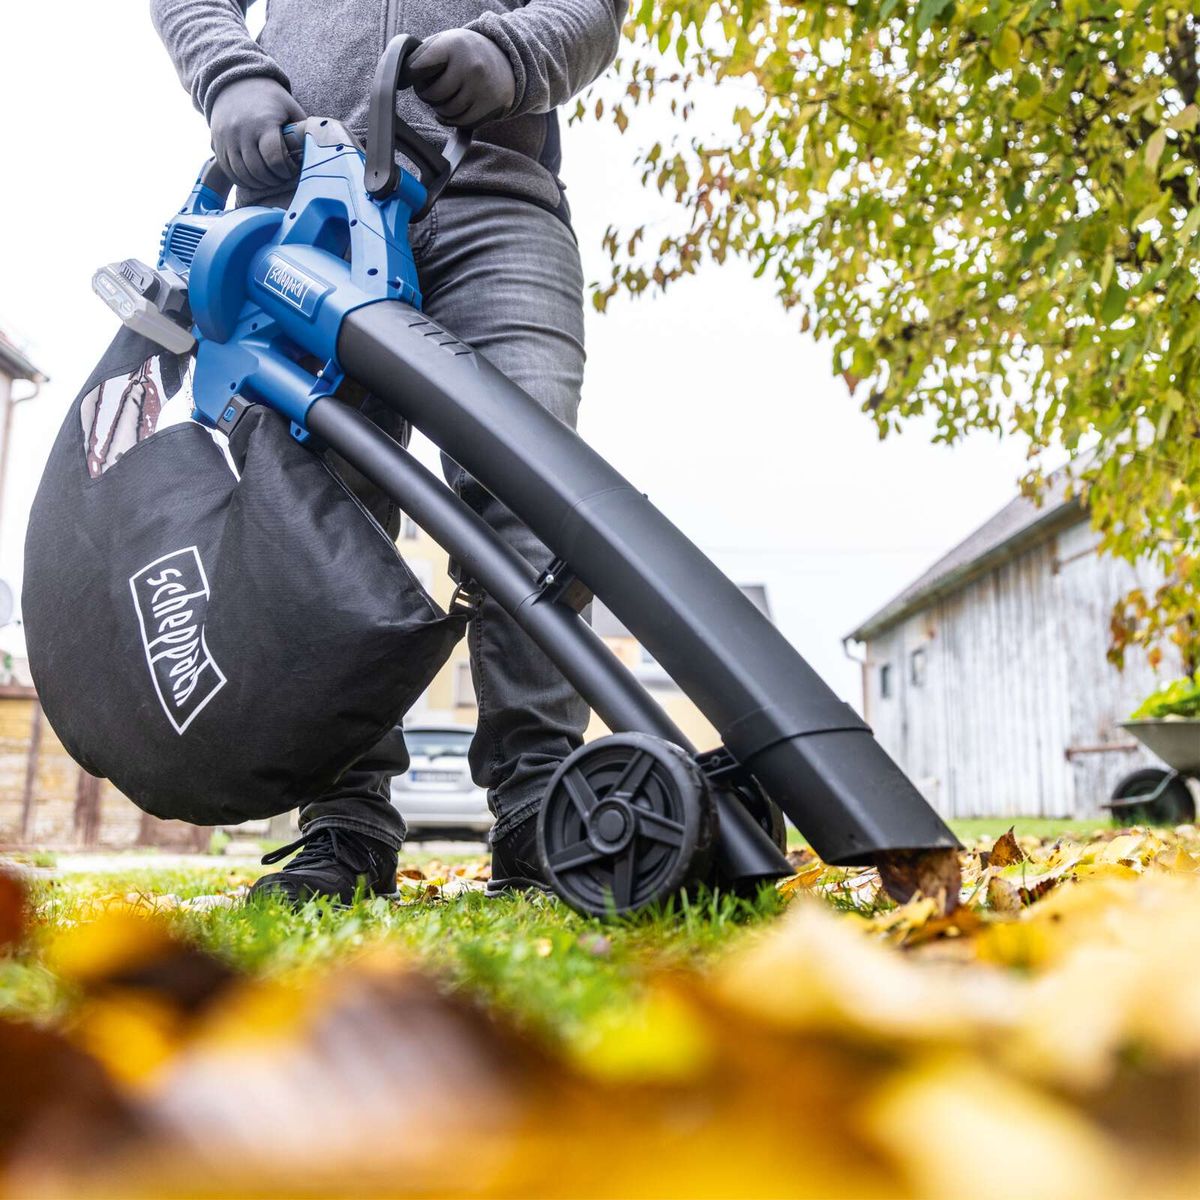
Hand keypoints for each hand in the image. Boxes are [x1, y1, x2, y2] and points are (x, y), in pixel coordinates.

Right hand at [209, 76, 305, 190]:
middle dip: (273, 179)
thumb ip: (302, 130)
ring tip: (269, 177)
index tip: (291, 169)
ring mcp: (226, 138)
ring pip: (242, 174)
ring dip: (258, 182)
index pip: (274, 159)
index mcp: (263, 123)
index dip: (285, 170)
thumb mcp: (290, 107)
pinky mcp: (216, 143)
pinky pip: (229, 171)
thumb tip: (319, 152)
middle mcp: (242, 132)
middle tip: (281, 176)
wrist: (234, 82)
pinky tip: (254, 177)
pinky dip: (242, 179)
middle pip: (258, 170)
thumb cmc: (270, 98)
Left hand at [406, 30, 515, 126]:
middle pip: (434, 94)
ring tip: (442, 100)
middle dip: (427, 96)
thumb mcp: (444, 42)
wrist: (505, 59)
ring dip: (440, 110)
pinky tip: (451, 112)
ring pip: (448, 112)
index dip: (410, 75)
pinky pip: (462, 122)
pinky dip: (452, 120)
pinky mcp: (490, 106)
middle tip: (429, 91)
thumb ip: (422, 55)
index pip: (420, 66)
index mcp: (453, 45)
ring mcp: (481, 88)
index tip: (407, 77)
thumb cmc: (464, 52)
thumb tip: (398, 78)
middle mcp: (470, 66)